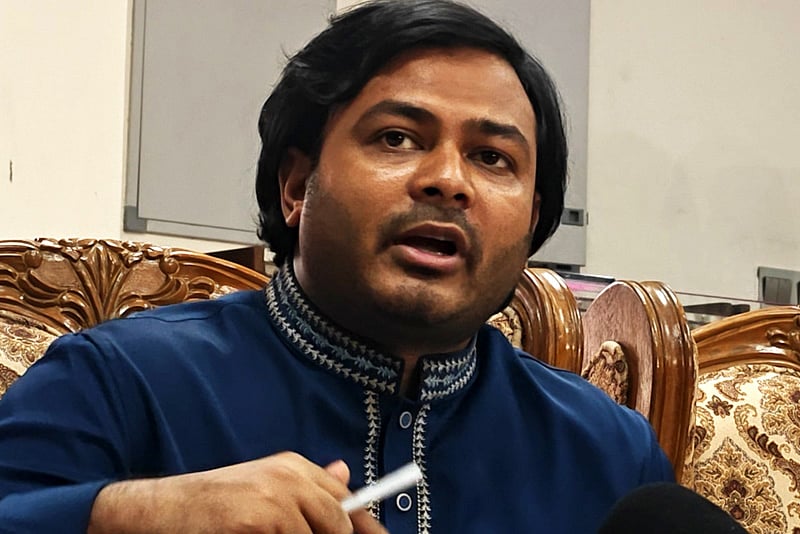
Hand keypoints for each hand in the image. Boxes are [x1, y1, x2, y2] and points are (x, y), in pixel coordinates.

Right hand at [88, 451, 387, 533]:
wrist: (159, 509)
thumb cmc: (212, 504)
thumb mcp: (262, 487)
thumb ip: (304, 487)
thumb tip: (345, 475)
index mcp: (294, 467)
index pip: (347, 502)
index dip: (365, 529)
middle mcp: (291, 476)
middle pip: (339, 525)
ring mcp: (277, 497)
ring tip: (262, 533)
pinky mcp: (261, 519)